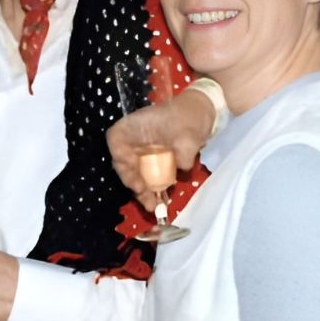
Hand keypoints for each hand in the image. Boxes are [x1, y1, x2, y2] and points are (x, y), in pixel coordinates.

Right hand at [108, 90, 213, 208]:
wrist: (202, 113)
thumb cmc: (190, 115)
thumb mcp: (188, 129)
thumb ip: (184, 149)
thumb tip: (182, 166)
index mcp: (135, 126)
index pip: (117, 141)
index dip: (123, 162)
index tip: (137, 179)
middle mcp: (134, 141)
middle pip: (125, 165)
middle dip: (135, 185)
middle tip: (149, 202)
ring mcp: (142, 153)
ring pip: (136, 175)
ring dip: (143, 192)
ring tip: (154, 207)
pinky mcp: (153, 163)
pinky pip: (148, 179)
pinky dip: (153, 191)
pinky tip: (161, 201)